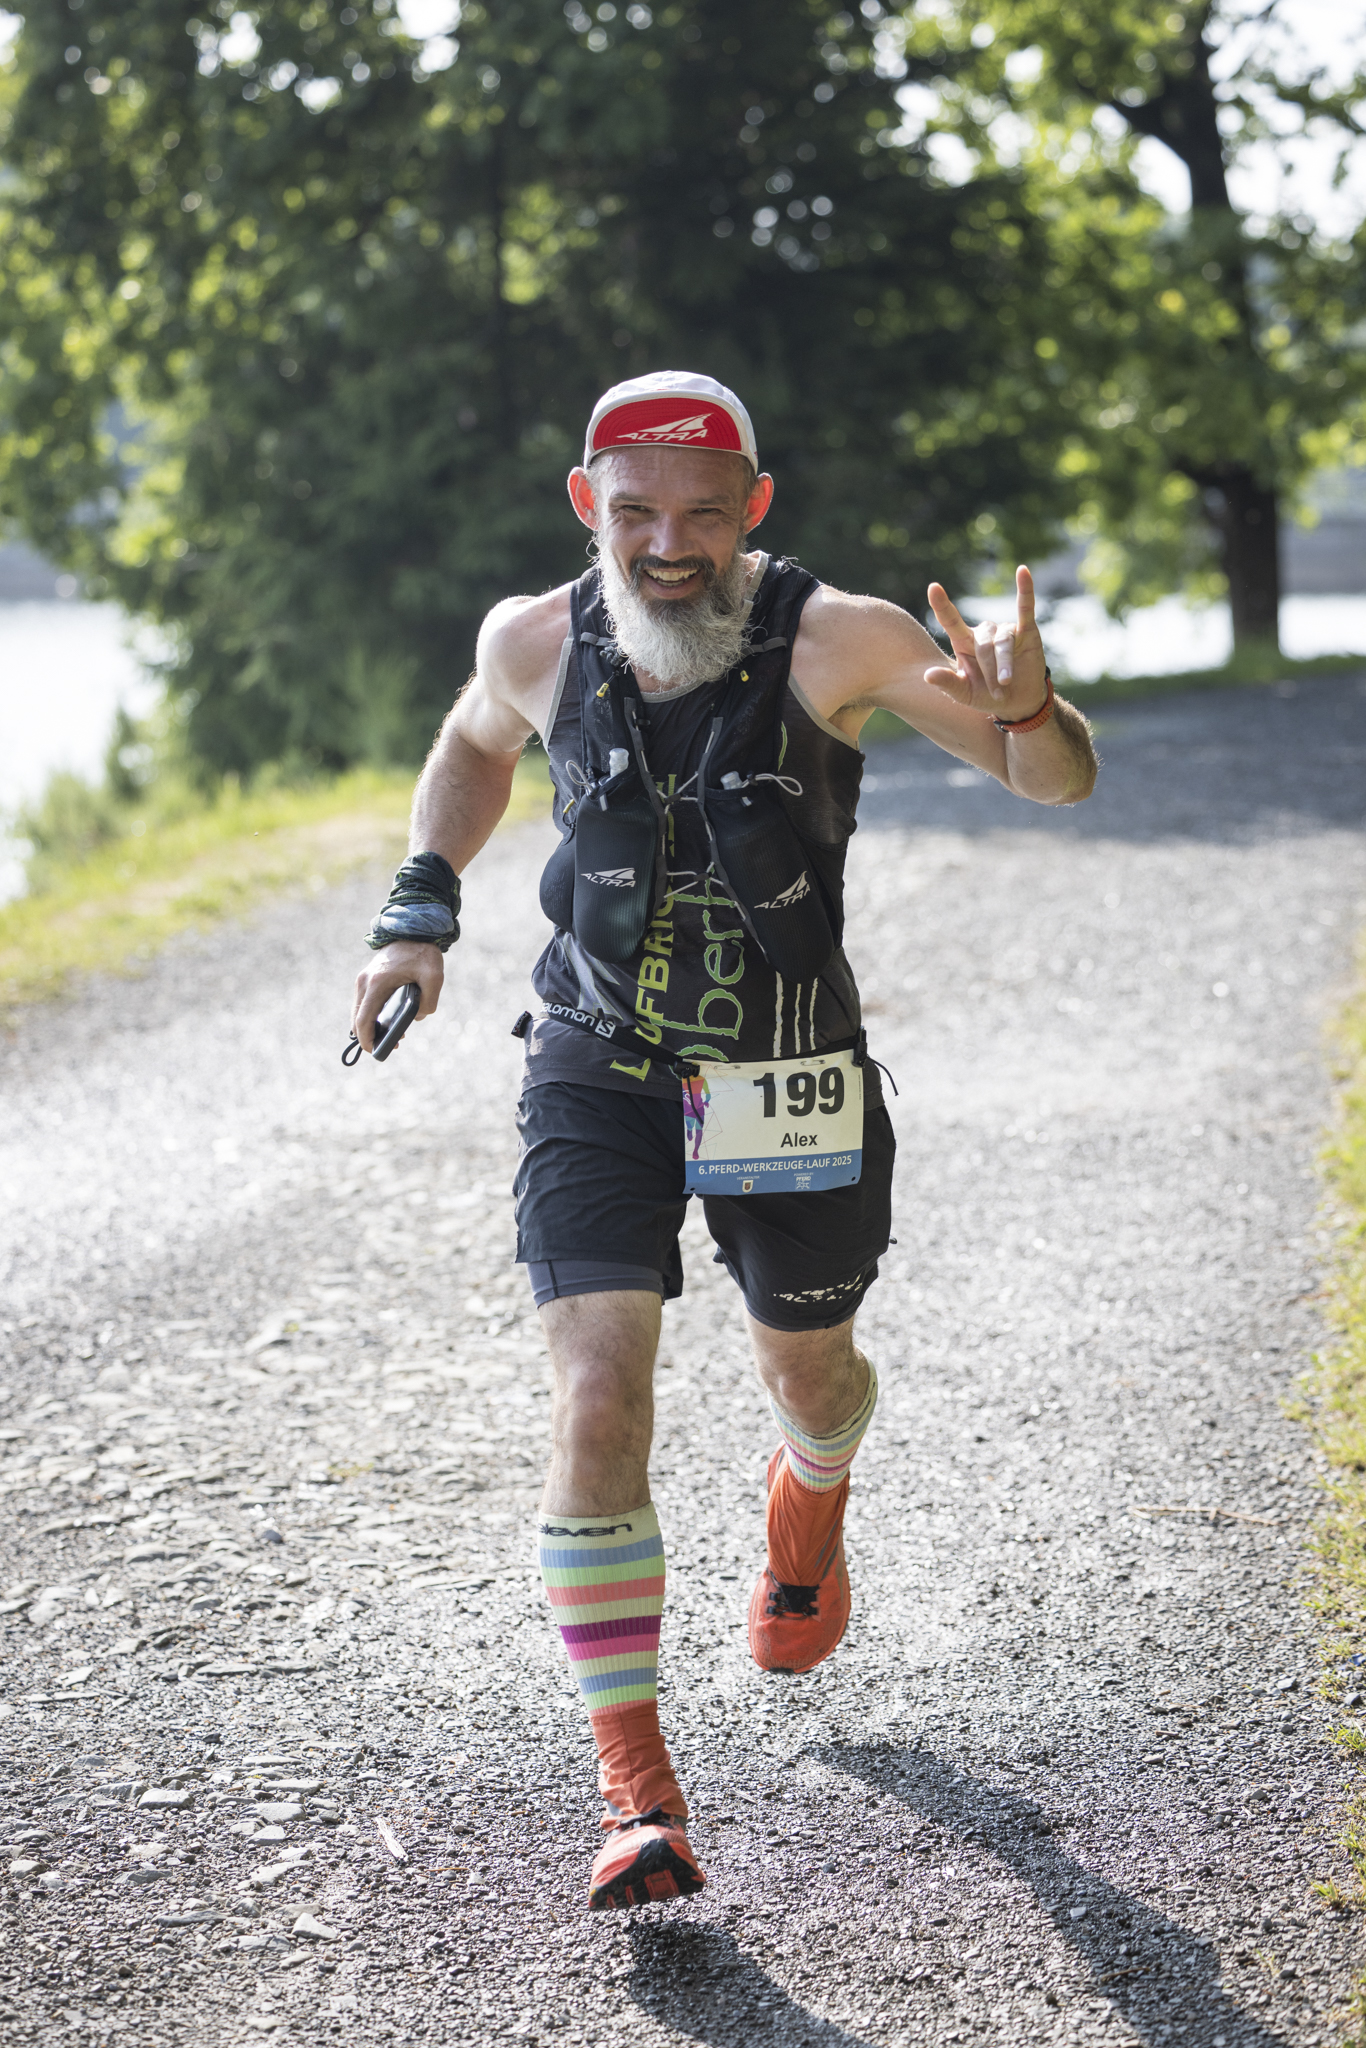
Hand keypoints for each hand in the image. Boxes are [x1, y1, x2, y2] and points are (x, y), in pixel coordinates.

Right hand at [351, 940, 443, 1053]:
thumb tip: (417, 1018)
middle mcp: (364, 982)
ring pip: (359, 1011)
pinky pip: (364, 1003)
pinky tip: (388, 1021)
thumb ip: (428, 1002)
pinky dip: (372, 1015)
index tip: (376, 1051)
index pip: (364, 1020)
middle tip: (393, 1044)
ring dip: (371, 1026)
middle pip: (357, 1019)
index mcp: (377, 984)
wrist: (412, 928)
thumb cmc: (423, 952)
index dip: (367, 1040)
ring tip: (394, 1035)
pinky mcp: (367, 978)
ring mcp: (363, 979)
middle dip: (370, 1037)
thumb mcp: (434, 977)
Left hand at [925, 565, 1047, 722]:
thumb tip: (927, 675)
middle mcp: (983, 633)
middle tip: (995, 693)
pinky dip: (1025, 589)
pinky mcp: (1026, 630)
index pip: (950, 620)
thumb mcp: (964, 694)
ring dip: (1004, 664)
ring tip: (1006, 684)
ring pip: (1003, 641)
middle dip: (989, 669)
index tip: (933, 587)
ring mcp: (1005, 630)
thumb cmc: (985, 697)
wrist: (1017, 702)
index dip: (942, 605)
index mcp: (964, 643)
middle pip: (983, 643)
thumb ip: (947, 684)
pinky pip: (1025, 608)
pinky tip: (1023, 571)